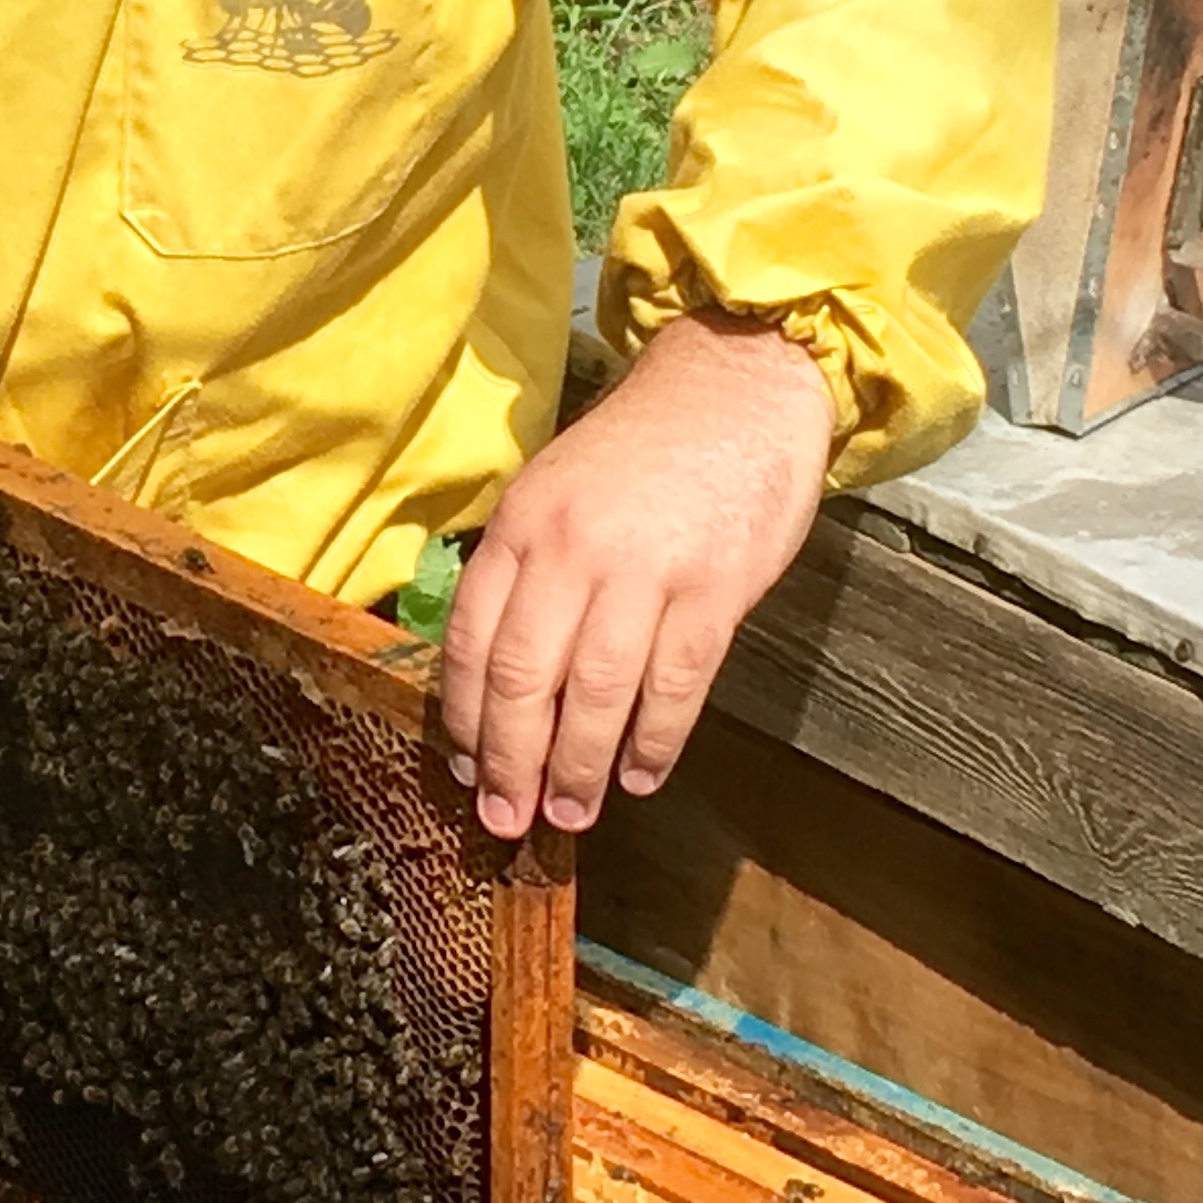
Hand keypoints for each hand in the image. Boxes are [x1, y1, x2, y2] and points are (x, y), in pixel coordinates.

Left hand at [439, 312, 834, 840]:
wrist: (737, 383)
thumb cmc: (644, 449)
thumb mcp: (557, 488)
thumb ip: (527, 570)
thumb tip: (499, 682)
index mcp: (522, 523)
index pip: (470, 639)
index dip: (464, 719)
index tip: (467, 770)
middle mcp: (571, 547)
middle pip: (521, 678)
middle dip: (509, 763)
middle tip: (507, 819)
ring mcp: (644, 569)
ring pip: (594, 693)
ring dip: (577, 768)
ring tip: (571, 814)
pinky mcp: (714, 588)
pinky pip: (675, 686)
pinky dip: (654, 741)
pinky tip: (640, 776)